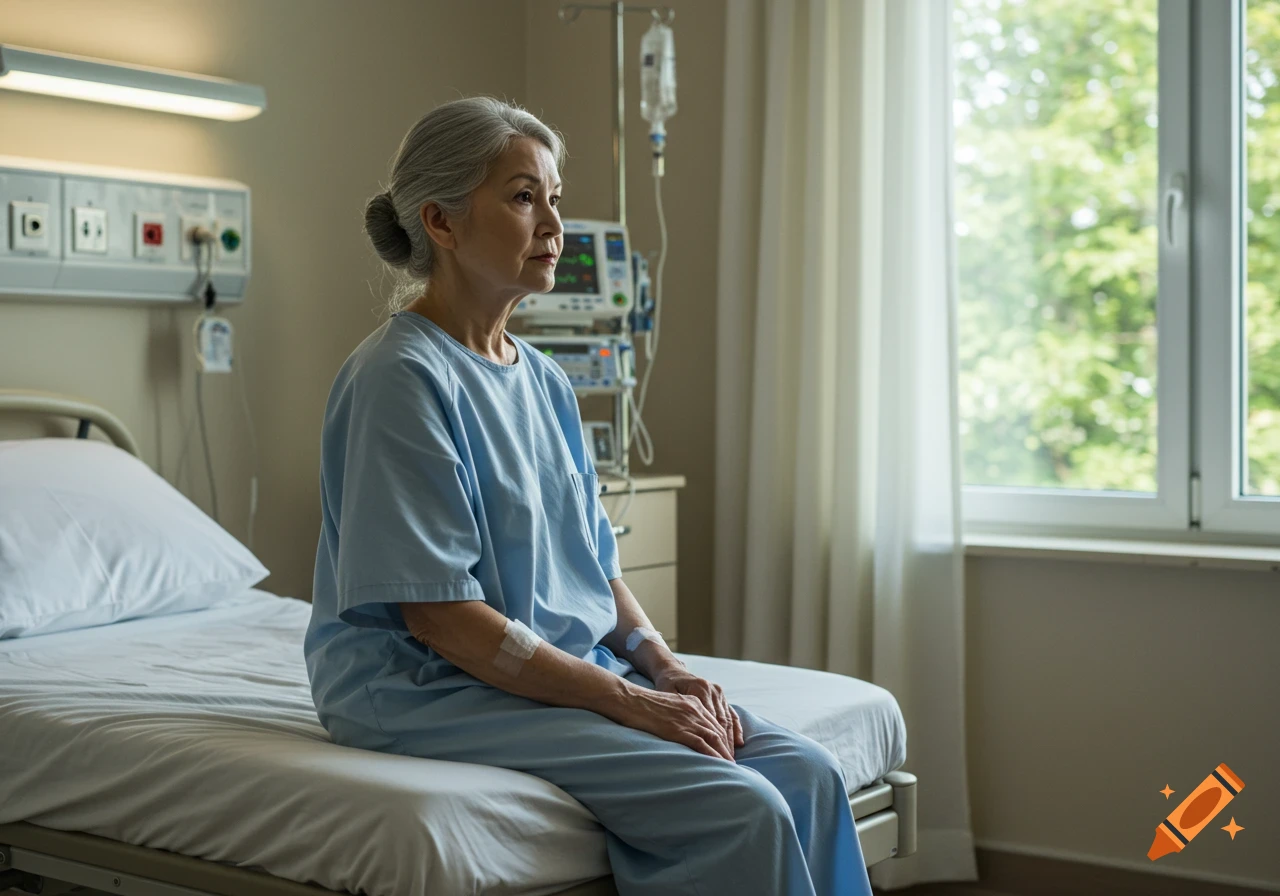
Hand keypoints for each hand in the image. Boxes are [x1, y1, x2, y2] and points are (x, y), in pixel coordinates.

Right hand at [602, 680, 737, 760]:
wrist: (629, 699)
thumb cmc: (643, 704)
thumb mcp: (668, 705)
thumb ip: (679, 714)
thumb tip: (683, 729)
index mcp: (693, 702)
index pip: (715, 722)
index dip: (724, 738)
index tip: (728, 750)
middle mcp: (695, 709)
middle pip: (719, 730)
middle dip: (727, 748)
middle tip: (733, 763)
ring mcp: (688, 719)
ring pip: (714, 738)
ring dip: (724, 754)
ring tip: (730, 768)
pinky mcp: (679, 729)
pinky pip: (701, 744)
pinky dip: (712, 755)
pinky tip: (718, 765)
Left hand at [653, 666, 744, 751]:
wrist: (672, 671)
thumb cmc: (667, 685)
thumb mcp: (668, 694)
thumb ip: (678, 709)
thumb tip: (684, 728)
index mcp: (701, 689)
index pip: (712, 719)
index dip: (715, 738)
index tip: (717, 755)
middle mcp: (713, 690)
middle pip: (722, 721)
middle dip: (725, 743)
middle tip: (727, 762)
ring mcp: (719, 692)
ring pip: (728, 719)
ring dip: (731, 739)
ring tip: (731, 757)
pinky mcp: (721, 695)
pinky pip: (731, 714)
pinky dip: (736, 729)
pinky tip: (739, 742)